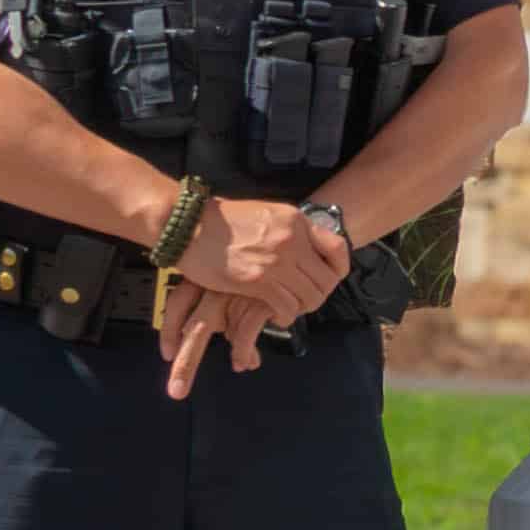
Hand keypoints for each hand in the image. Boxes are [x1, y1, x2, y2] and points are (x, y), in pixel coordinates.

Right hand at [159, 197, 340, 394]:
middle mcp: (293, 240)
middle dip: (320, 294)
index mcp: (297, 221)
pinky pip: (286, 307)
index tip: (329, 278)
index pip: (338, 248)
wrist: (190, 225)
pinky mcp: (257, 281)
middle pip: (327, 280)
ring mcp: (277, 261)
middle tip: (305, 300)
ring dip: (302, 307)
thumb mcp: (267, 214)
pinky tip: (274, 314)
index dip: (339, 268)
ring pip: (310, 297)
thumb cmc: (223, 221)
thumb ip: (290, 230)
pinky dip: (284, 316)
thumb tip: (308, 250)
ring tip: (289, 308)